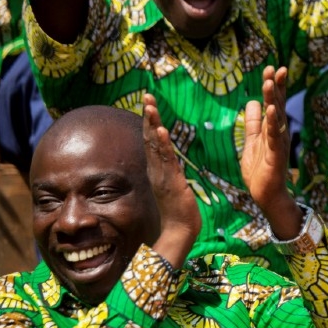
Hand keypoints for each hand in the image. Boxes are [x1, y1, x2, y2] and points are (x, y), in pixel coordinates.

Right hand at [143, 93, 199, 267]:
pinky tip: (160, 131)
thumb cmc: (179, 209)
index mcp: (157, 169)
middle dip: (149, 116)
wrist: (180, 230)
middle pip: (149, 138)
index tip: (149, 103)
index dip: (150, 121)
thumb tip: (170, 159)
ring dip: (153, 125)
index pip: (152, 140)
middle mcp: (156, 169)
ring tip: (150, 107)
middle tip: (147, 97)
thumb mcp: (175, 184)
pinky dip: (162, 145)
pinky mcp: (171, 182)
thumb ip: (171, 170)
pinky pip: (166, 160)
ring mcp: (162, 175)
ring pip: (155, 146)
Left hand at [240, 66, 301, 238]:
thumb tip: (252, 102)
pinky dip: (273, 122)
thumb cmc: (260, 170)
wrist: (265, 195)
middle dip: (276, 86)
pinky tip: (272, 110)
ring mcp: (279, 143)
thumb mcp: (252, 141)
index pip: (274, 103)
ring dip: (274, 99)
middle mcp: (278, 133)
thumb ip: (253, 123)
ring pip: (277, 117)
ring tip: (270, 82)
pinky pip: (274, 136)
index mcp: (272, 129)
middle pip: (278, 105)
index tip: (271, 68)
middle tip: (274, 67)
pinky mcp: (276, 155)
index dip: (273, 86)